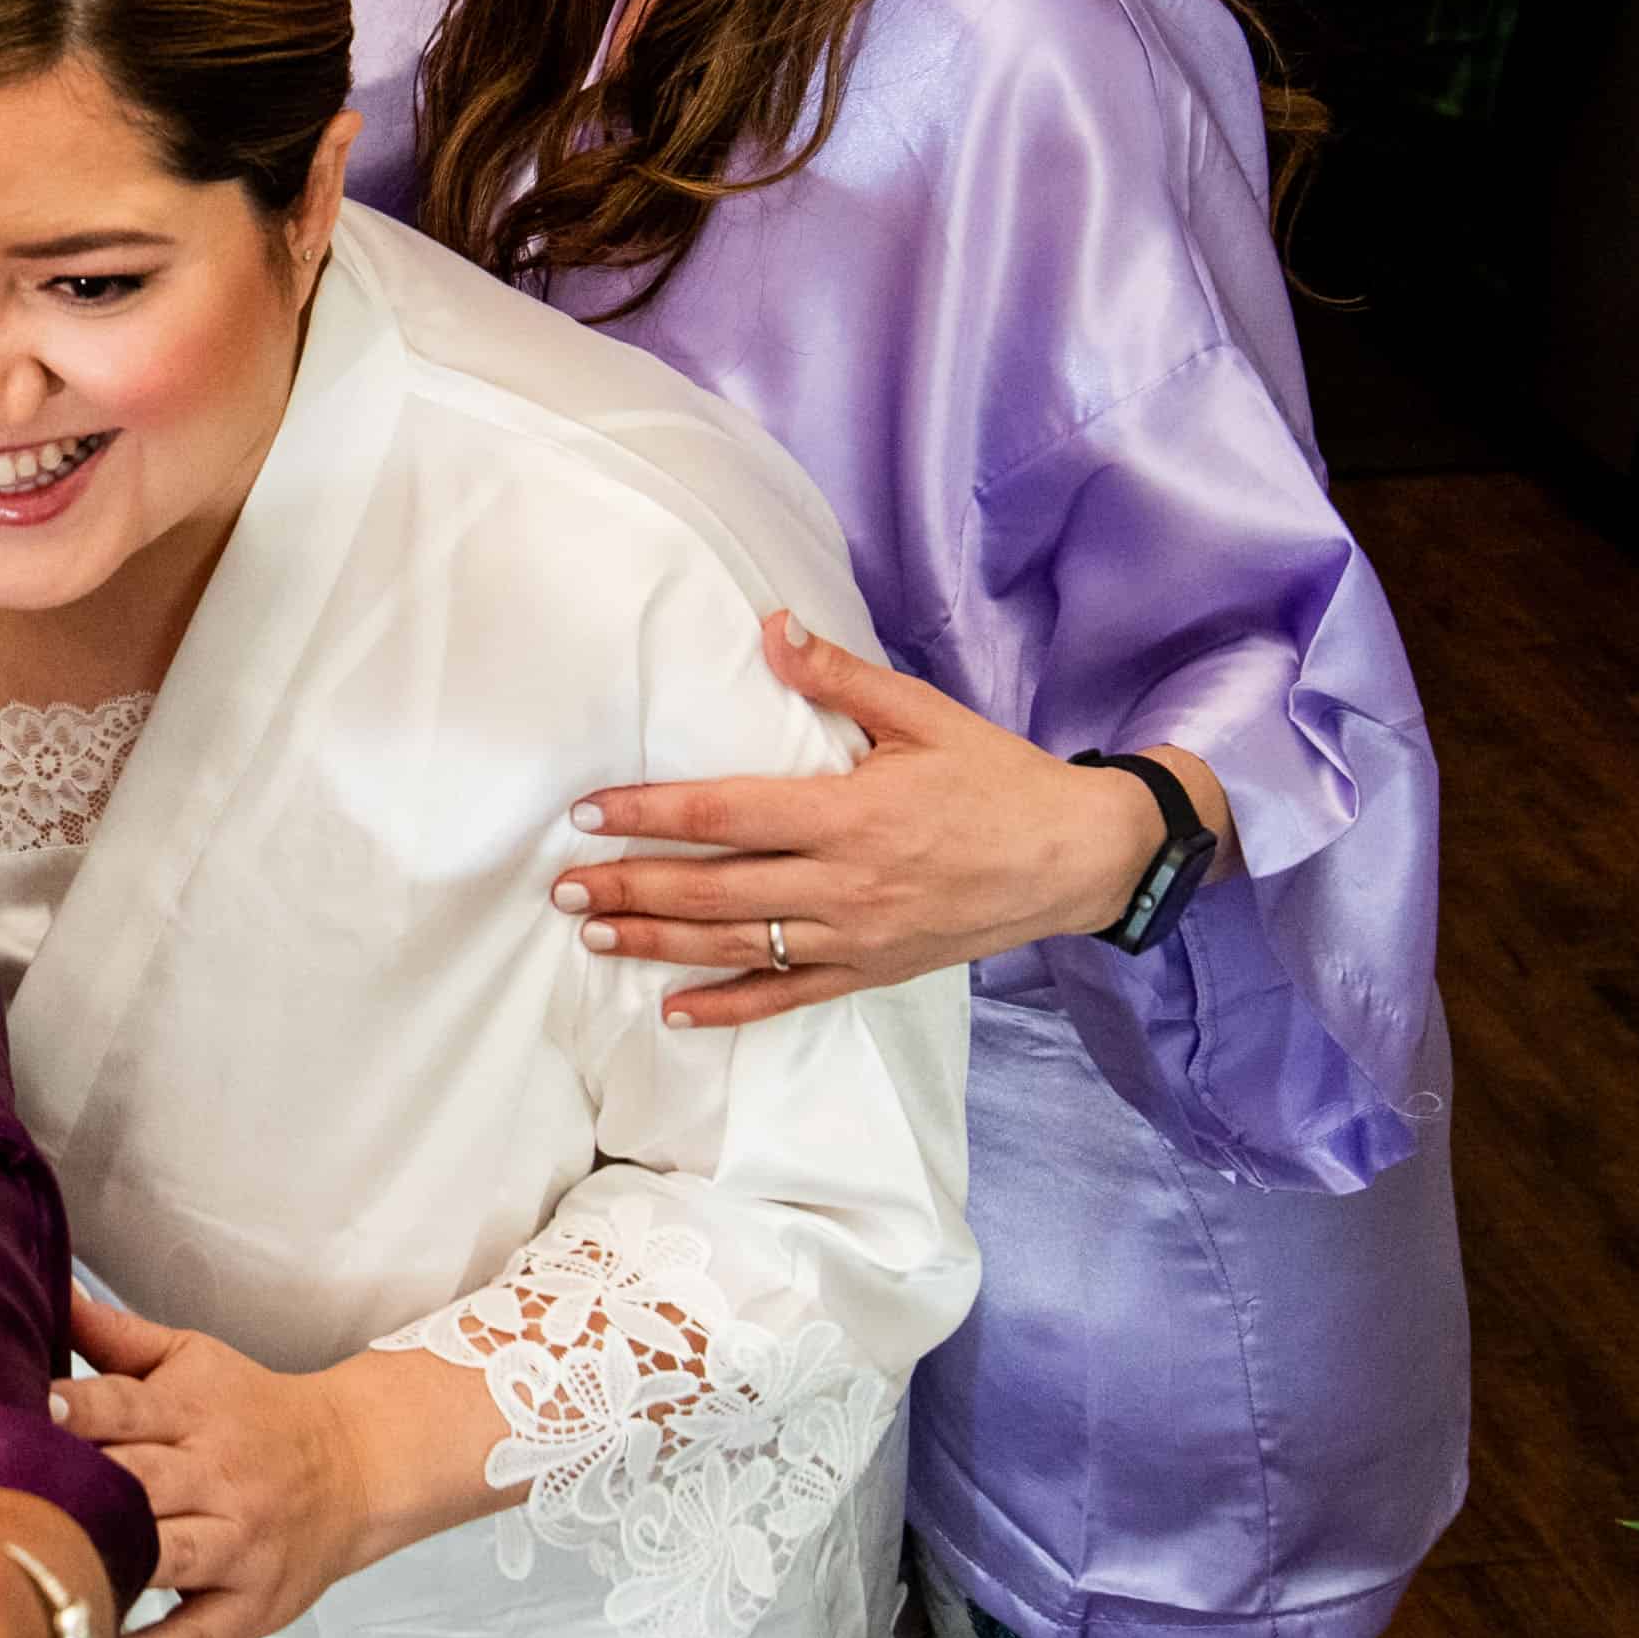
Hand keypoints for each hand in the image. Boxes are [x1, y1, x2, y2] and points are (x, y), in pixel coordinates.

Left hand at [56, 1292, 398, 1637]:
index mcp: (194, 1413)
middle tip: (9, 1497)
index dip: (77, 1412)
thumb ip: (117, 1335)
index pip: (126, 1409)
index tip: (29, 1412)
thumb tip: (49, 1288)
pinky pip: (198, 1634)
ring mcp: (238, 1546)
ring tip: (47, 1574)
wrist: (357, 1465)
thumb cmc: (253, 1412)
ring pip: (169, 1556)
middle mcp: (217, 1479)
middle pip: (139, 1484)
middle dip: (81, 1488)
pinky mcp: (253, 1604)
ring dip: (113, 1563)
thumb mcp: (194, 1359)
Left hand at [549, 611, 1212, 1025]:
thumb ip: (840, 677)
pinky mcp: (872, 971)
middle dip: (629, 888)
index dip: (649, 815)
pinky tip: (674, 1011)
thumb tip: (772, 626)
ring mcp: (855, 935)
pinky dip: (728, 1008)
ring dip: (658, 944)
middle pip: (712, 889)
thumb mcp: (923, 713)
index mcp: (849, 812)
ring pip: (736, 945)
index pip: (724, 815)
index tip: (589, 815)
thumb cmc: (997, 779)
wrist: (1076, 858)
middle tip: (562, 886)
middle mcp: (843, 882)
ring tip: (593, 934)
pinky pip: (788, 996)